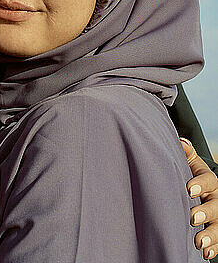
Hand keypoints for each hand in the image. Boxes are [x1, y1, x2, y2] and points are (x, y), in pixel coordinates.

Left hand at [181, 138, 217, 259]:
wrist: (202, 190)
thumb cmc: (192, 175)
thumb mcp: (191, 164)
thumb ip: (187, 154)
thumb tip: (181, 142)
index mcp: (209, 180)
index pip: (208, 180)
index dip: (200, 183)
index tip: (189, 188)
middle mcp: (217, 198)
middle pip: (216, 205)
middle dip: (206, 212)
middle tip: (193, 217)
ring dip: (210, 234)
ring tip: (199, 242)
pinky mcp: (217, 230)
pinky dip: (214, 247)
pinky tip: (206, 253)